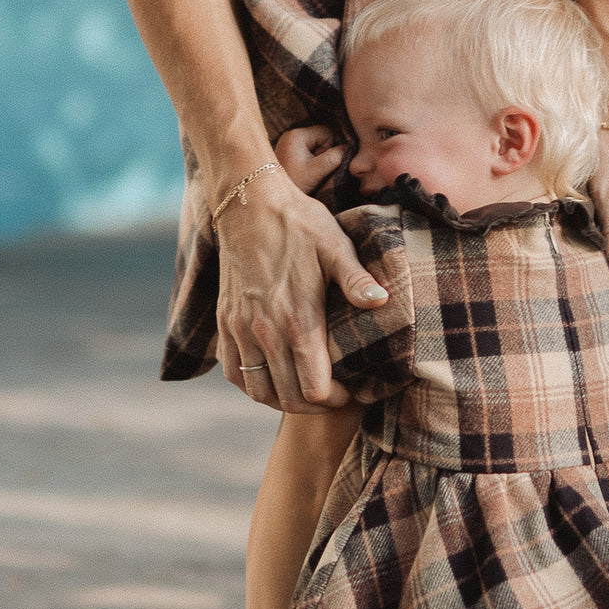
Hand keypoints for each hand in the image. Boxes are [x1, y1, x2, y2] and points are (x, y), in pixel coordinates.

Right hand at [214, 170, 387, 412]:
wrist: (248, 202)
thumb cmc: (299, 223)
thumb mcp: (335, 246)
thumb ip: (357, 280)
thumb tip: (383, 302)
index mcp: (297, 320)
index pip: (315, 390)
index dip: (336, 399)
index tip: (350, 389)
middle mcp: (265, 332)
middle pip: (289, 399)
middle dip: (315, 406)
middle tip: (332, 396)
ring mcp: (241, 329)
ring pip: (259, 392)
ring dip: (283, 400)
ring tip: (304, 390)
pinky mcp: (225, 323)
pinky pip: (233, 373)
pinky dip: (252, 385)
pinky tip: (272, 377)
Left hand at [274, 124, 346, 194]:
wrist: (275, 196)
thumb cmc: (295, 184)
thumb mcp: (316, 172)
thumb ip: (334, 158)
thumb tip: (349, 148)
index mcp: (297, 134)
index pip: (327, 132)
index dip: (332, 148)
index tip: (323, 165)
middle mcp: (292, 133)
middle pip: (322, 137)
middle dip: (325, 153)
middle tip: (316, 169)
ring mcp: (290, 142)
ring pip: (317, 144)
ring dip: (319, 158)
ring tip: (310, 171)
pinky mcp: (290, 150)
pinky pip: (309, 150)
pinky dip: (312, 160)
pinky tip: (306, 171)